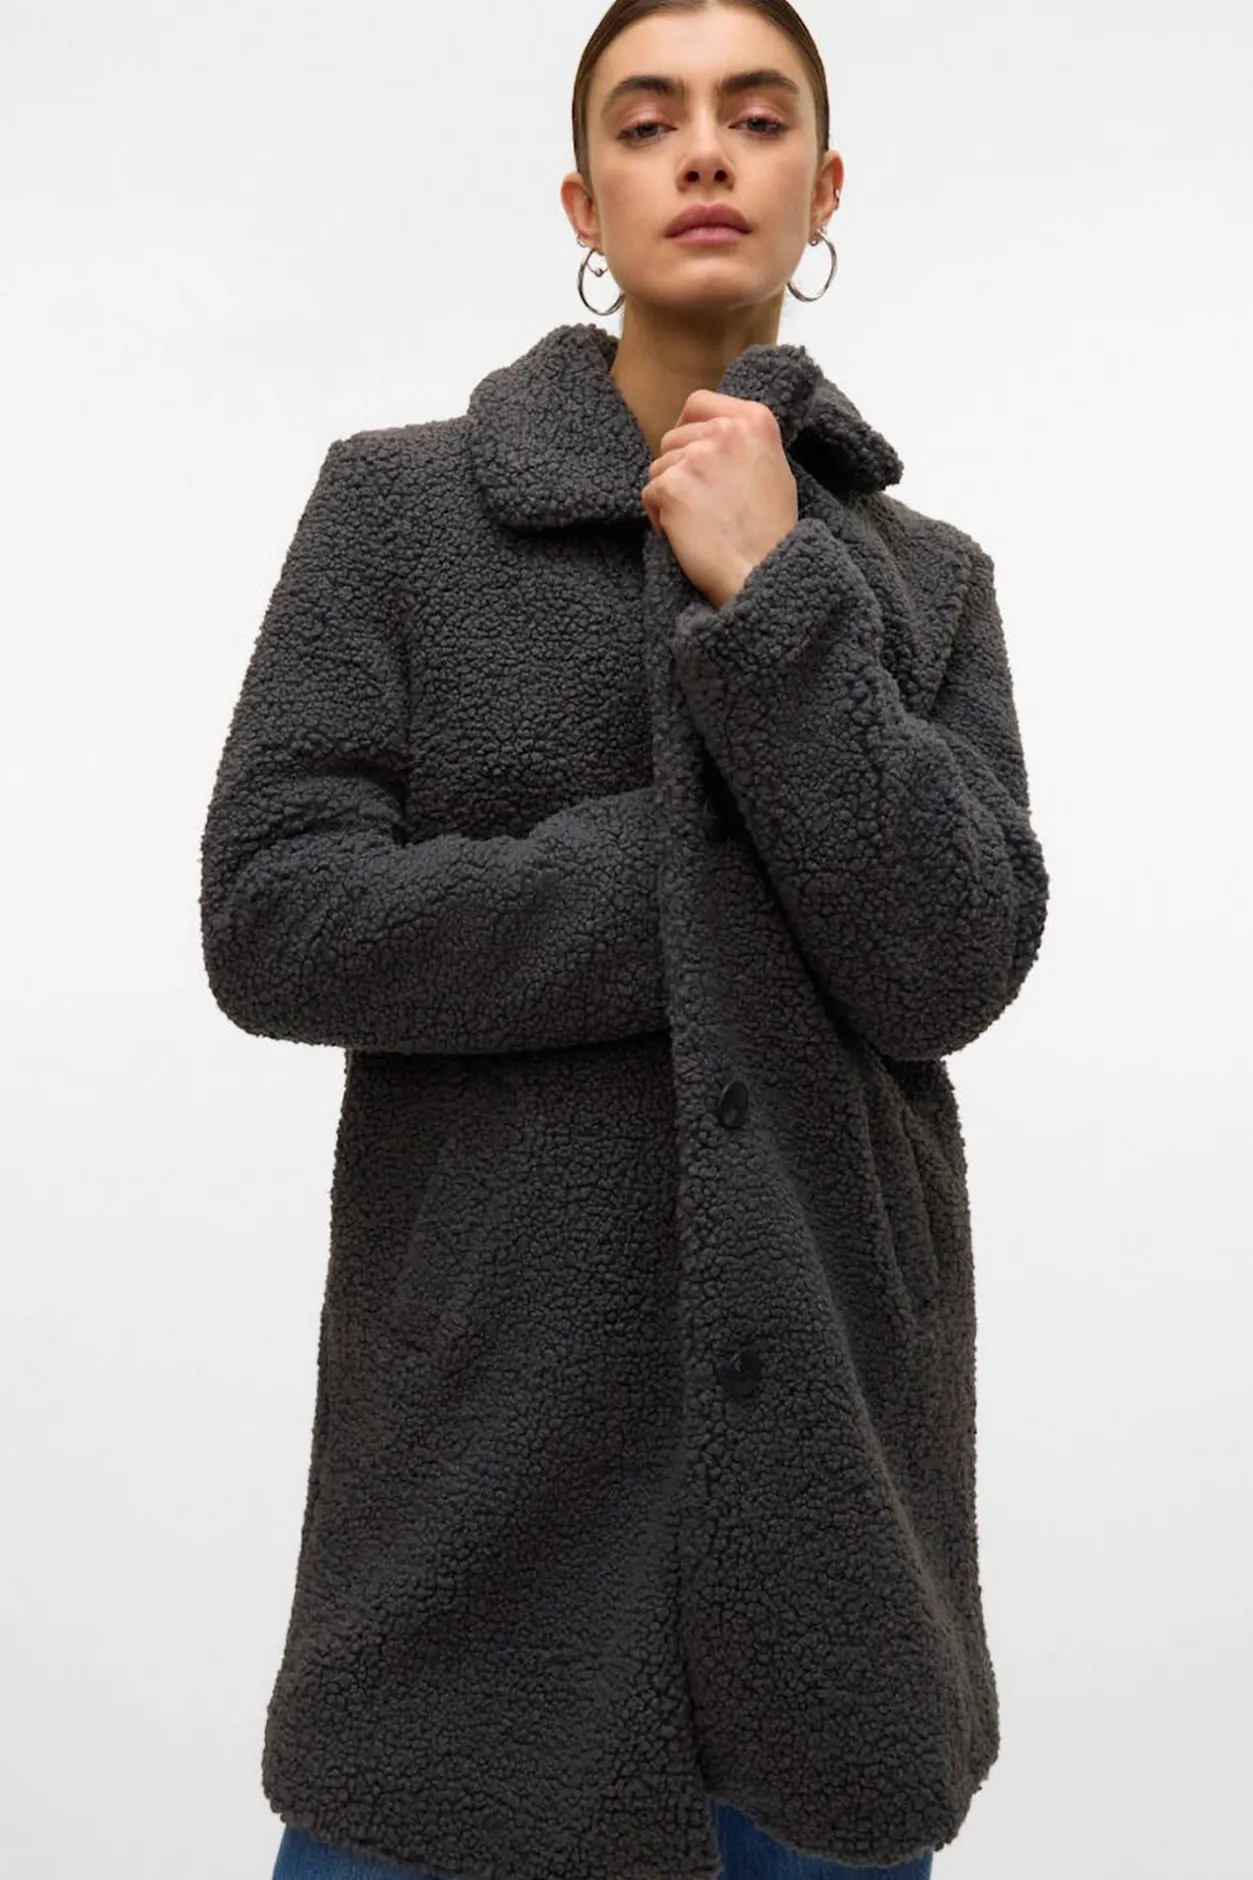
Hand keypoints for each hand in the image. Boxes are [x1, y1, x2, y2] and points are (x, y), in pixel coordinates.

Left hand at [640, 389, 798, 609]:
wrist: (762, 572)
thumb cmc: (771, 532)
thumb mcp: (773, 468)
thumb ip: (743, 442)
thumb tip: (711, 430)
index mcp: (755, 419)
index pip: (698, 403)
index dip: (688, 428)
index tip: (693, 453)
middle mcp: (725, 430)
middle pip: (674, 438)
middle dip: (679, 469)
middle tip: (703, 504)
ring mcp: (697, 456)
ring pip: (659, 466)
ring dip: (669, 494)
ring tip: (698, 523)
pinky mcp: (672, 485)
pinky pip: (649, 493)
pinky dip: (660, 518)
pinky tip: (686, 536)